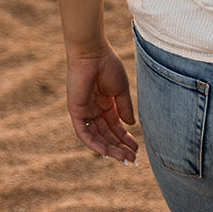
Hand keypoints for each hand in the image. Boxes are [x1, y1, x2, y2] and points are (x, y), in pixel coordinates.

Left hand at [66, 47, 138, 163]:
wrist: (92, 53)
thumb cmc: (107, 66)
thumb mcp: (121, 90)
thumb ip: (125, 108)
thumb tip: (131, 125)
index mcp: (106, 103)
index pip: (115, 126)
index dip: (125, 138)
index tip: (136, 148)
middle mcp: (95, 109)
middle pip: (107, 134)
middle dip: (120, 147)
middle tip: (132, 158)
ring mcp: (85, 111)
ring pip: (97, 137)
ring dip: (110, 148)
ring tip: (123, 157)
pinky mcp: (76, 111)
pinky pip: (84, 132)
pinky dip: (94, 144)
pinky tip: (106, 152)